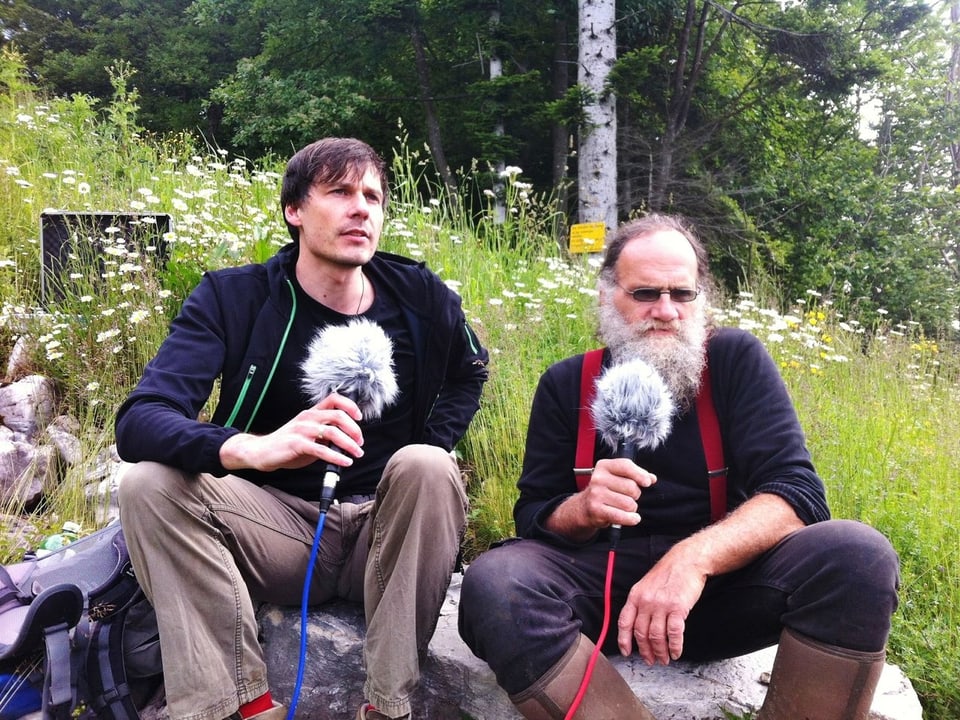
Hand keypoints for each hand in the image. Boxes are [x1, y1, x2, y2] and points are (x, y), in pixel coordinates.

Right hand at [219, 392, 364, 471]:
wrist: (261, 451)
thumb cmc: (287, 444)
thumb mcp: (308, 434)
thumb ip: (325, 435)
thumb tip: (348, 442)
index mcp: (311, 413)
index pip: (334, 399)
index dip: (350, 406)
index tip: (360, 418)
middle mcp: (308, 418)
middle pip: (338, 416)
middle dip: (354, 430)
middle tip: (360, 443)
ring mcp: (302, 430)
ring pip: (332, 432)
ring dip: (349, 444)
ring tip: (356, 454)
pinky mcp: (297, 444)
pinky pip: (322, 450)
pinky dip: (337, 457)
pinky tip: (345, 462)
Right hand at [579, 457, 656, 529]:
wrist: (585, 506)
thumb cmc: (605, 490)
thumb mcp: (617, 476)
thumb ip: (635, 474)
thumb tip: (651, 478)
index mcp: (604, 466)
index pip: (626, 466)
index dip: (640, 474)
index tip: (647, 482)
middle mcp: (598, 478)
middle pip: (631, 487)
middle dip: (635, 495)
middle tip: (627, 497)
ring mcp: (596, 494)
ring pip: (629, 504)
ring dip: (631, 508)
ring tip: (623, 507)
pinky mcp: (596, 510)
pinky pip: (621, 516)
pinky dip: (630, 519)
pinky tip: (632, 518)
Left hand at [616, 546, 705, 664]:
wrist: (686, 561)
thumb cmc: (667, 574)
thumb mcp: (646, 585)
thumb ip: (640, 602)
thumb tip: (636, 624)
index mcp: (635, 596)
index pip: (624, 622)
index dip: (624, 640)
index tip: (626, 652)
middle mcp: (646, 601)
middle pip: (641, 633)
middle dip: (645, 650)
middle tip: (650, 660)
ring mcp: (662, 605)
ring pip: (656, 636)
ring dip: (660, 651)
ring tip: (664, 659)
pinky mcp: (678, 608)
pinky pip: (674, 633)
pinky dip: (675, 646)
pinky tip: (676, 652)